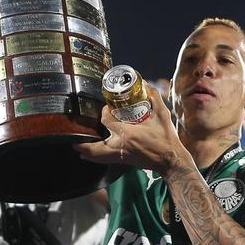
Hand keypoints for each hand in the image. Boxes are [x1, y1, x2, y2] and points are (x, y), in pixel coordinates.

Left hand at [73, 83, 190, 172]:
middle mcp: (120, 146)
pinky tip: (87, 156)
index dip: (103, 112)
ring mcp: (120, 156)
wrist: (170, 160)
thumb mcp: (163, 115)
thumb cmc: (166, 138)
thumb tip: (145, 83)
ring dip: (86, 151)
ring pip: (97, 156)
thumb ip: (154, 97)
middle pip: (95, 146)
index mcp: (128, 133)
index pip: (106, 120)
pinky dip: (94, 158)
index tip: (106, 108)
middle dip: (83, 142)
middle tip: (74, 135)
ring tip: (77, 146)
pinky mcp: (123, 162)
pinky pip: (103, 161)